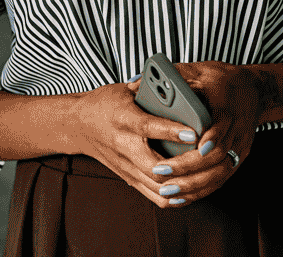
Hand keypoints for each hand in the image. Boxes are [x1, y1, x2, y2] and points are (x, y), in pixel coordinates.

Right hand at [67, 81, 211, 208]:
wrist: (79, 125)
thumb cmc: (104, 104)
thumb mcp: (123, 89)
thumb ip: (149, 89)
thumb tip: (176, 85)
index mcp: (123, 119)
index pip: (149, 127)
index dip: (172, 131)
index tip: (193, 132)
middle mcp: (124, 146)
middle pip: (155, 167)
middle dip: (182, 166)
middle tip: (204, 158)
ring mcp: (126, 166)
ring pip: (157, 186)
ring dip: (182, 184)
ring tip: (201, 175)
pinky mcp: (129, 178)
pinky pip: (155, 196)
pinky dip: (174, 196)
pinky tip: (188, 188)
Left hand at [139, 62, 265, 205]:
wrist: (253, 91)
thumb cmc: (219, 79)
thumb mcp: (196, 71)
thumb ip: (168, 77)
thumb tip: (134, 83)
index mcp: (227, 106)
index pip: (223, 125)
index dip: (212, 138)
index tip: (196, 148)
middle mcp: (237, 130)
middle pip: (218, 156)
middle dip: (189, 167)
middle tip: (162, 171)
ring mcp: (240, 147)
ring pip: (220, 173)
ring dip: (194, 184)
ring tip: (167, 190)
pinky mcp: (237, 158)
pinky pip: (221, 179)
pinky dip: (202, 189)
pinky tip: (182, 196)